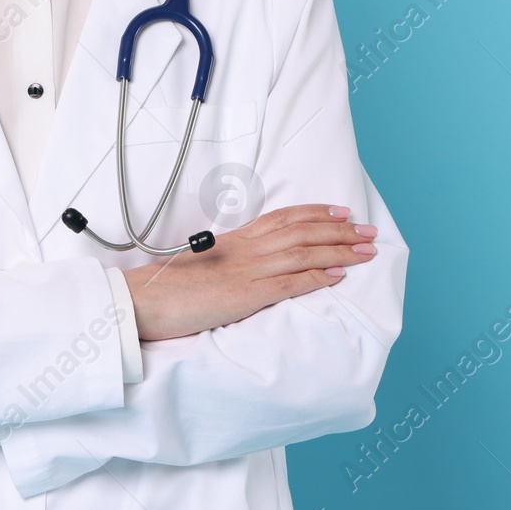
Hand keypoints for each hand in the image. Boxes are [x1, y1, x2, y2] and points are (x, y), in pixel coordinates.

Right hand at [122, 205, 376, 340]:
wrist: (142, 298)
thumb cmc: (165, 288)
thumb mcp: (200, 266)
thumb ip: (225, 261)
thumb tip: (242, 266)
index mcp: (233, 240)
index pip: (282, 218)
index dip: (315, 212)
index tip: (340, 210)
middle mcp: (244, 249)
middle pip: (300, 231)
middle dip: (339, 228)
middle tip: (368, 229)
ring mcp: (246, 270)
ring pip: (302, 253)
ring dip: (338, 249)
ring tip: (366, 249)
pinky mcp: (245, 294)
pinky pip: (289, 283)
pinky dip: (317, 276)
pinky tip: (338, 275)